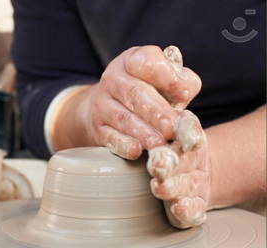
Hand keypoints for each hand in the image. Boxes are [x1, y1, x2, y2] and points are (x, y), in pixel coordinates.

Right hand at [78, 45, 201, 158]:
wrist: (107, 107)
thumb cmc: (146, 92)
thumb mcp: (163, 78)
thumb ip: (181, 82)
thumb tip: (186, 91)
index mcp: (132, 60)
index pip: (147, 62)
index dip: (168, 78)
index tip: (185, 95)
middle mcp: (113, 78)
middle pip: (135, 93)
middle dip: (157, 112)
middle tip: (173, 128)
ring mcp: (102, 103)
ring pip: (123, 117)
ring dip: (143, 132)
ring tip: (160, 144)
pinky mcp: (97, 127)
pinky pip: (109, 136)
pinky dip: (122, 144)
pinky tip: (136, 151)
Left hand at [147, 110, 210, 228]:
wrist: (185, 162)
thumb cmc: (164, 134)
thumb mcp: (163, 115)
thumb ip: (158, 102)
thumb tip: (161, 92)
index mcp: (188, 132)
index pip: (188, 130)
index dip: (186, 132)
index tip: (178, 134)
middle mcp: (192, 157)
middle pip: (183, 160)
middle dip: (170, 162)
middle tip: (156, 164)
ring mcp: (194, 181)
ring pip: (186, 185)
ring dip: (174, 186)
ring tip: (159, 187)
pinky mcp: (193, 202)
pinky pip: (193, 209)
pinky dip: (188, 210)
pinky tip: (179, 209)